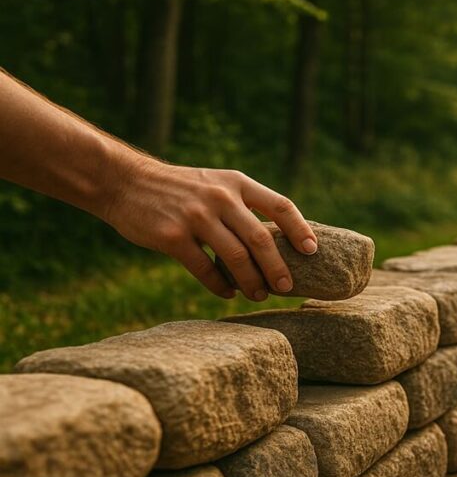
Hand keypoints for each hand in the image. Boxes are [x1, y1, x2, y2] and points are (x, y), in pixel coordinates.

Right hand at [104, 158, 316, 300]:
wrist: (125, 182)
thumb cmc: (179, 190)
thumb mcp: (216, 183)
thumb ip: (244, 204)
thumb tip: (280, 240)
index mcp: (236, 183)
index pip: (280, 205)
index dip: (300, 229)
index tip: (312, 250)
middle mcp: (219, 197)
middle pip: (261, 239)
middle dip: (277, 268)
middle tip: (286, 287)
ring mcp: (195, 217)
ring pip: (236, 258)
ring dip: (251, 282)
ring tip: (259, 295)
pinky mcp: (172, 236)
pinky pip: (204, 269)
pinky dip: (220, 285)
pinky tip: (228, 293)